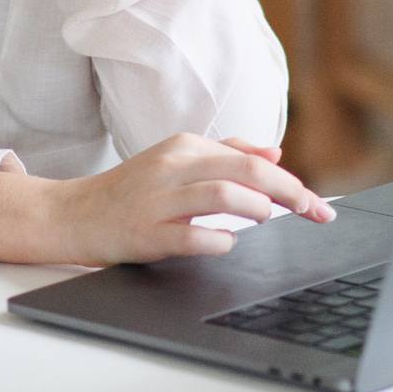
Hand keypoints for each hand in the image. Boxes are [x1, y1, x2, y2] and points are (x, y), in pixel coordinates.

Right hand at [0, 133, 333, 266]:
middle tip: (316, 213)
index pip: (251, 159)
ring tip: (270, 220)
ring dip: (257, 209)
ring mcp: (159, 200)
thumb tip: (275, 152)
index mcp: (185, 147)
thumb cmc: (132, 190)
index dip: (292, 183)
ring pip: (221, 194)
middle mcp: (173, 167)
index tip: (317, 205)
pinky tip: (227, 244)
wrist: (75, 214)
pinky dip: (218, 240)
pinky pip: (191, 236)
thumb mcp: (177, 162)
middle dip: (291, 193)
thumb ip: (225, 153)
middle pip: (246, 171)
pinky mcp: (146, 232)